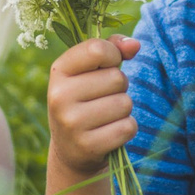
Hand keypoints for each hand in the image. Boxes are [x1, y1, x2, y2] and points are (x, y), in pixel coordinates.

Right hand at [46, 34, 139, 176]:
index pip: (97, 49)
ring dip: (123, 109)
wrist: (70, 149)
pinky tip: (109, 132)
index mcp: (58, 71)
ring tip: (106, 115)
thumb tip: (135, 44)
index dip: (114, 55)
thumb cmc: (86, 100)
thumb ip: (112, 49)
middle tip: (104, 98)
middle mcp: (59, 96)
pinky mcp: (87, 146)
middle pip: (116, 78)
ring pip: (124, 103)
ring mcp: (71, 123)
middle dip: (120, 87)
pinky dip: (126, 129)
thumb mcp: (89, 71)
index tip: (108, 65)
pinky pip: (127, 127)